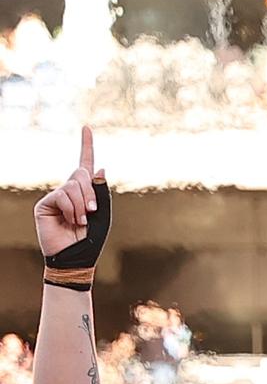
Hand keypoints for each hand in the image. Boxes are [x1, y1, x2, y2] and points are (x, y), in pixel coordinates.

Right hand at [34, 127, 104, 257]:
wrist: (76, 256)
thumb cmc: (91, 237)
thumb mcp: (102, 213)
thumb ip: (100, 191)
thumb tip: (99, 168)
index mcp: (85, 191)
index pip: (85, 163)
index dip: (86, 145)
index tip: (86, 127)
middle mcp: (70, 190)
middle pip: (81, 174)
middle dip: (90, 193)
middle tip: (91, 211)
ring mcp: (57, 196)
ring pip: (73, 185)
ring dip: (82, 204)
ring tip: (81, 221)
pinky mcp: (46, 204)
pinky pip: (62, 195)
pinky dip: (71, 208)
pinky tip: (71, 221)